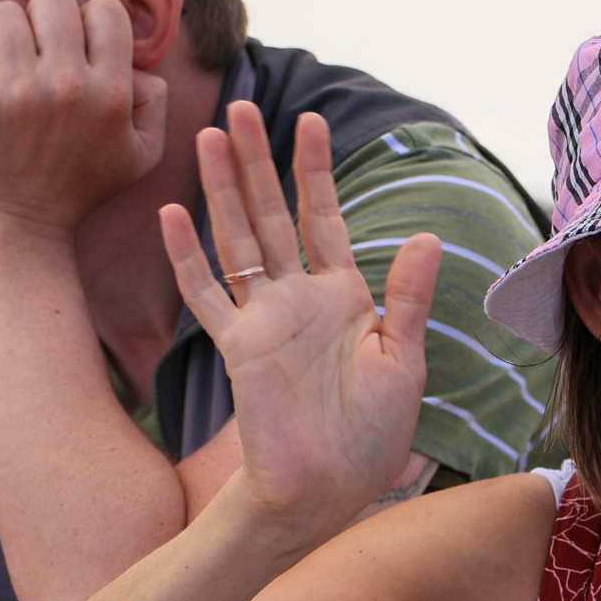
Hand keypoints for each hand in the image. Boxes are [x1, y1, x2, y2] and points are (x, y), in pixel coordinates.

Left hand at [0, 0, 165, 236]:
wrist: (16, 228)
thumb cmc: (77, 189)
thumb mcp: (140, 156)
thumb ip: (153, 106)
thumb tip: (142, 69)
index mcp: (112, 93)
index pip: (105, 10)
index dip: (88, 22)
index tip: (75, 49)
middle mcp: (69, 85)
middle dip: (41, 19)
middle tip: (34, 52)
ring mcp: (18, 90)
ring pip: (3, 13)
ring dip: (1, 36)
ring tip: (3, 68)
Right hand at [159, 103, 438, 544]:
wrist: (329, 491)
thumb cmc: (371, 437)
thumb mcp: (403, 362)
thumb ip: (409, 299)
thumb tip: (427, 237)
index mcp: (345, 298)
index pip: (324, 218)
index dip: (314, 170)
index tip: (310, 121)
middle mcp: (299, 299)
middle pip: (271, 215)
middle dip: (256, 162)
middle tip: (242, 108)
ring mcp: (263, 320)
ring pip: (237, 240)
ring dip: (221, 190)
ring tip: (208, 136)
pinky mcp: (236, 347)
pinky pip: (206, 294)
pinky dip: (188, 256)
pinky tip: (173, 214)